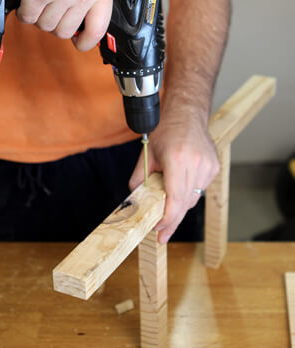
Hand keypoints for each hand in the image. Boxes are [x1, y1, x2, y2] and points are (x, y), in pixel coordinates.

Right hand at [11, 0, 112, 48]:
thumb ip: (93, 2)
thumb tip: (87, 31)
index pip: (98, 29)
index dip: (86, 42)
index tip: (80, 43)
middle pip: (65, 32)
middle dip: (55, 22)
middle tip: (53, 5)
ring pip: (45, 26)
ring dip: (39, 15)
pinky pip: (28, 17)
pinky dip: (25, 9)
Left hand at [129, 110, 219, 243]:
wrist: (186, 115)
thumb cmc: (165, 132)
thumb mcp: (146, 155)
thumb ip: (139, 179)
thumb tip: (133, 200)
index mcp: (178, 160)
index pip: (175, 199)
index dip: (168, 219)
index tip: (160, 231)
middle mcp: (196, 164)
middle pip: (185, 203)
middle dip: (172, 219)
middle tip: (160, 233)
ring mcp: (208, 166)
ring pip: (193, 198)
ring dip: (179, 204)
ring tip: (167, 199)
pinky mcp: (214, 168)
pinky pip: (200, 190)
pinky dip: (188, 193)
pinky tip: (180, 185)